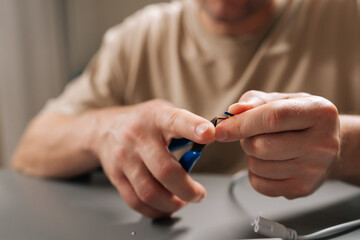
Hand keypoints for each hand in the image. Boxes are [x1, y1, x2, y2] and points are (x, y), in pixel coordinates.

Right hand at [90, 99, 214, 217]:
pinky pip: (136, 201)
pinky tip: (165, 206)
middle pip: (165, 170)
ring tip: (182, 201)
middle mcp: (138, 137)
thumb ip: (186, 125)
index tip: (209, 134)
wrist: (105, 129)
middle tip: (198, 194)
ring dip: (172, 203)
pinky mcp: (116, 176)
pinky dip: (155, 210)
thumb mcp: (164, 112)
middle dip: (187, 190)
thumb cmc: (144, 122)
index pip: (176, 121)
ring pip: (150, 191)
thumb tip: (212, 139)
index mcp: (157, 118)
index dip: (193, 128)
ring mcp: (125, 157)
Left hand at [216, 90, 339, 198]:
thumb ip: (255, 100)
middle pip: (261, 146)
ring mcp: (314, 170)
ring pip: (257, 166)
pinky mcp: (303, 189)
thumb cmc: (300, 119)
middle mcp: (323, 143)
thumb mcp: (281, 100)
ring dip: (251, 156)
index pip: (272, 118)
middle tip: (255, 134)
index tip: (220, 129)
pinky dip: (255, 173)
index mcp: (319, 112)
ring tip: (268, 147)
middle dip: (246, 140)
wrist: (328, 146)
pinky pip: (260, 185)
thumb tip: (233, 111)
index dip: (241, 124)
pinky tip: (270, 163)